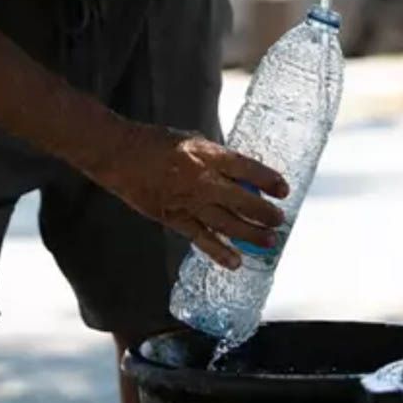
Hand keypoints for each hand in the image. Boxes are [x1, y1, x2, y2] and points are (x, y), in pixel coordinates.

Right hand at [96, 124, 288, 269]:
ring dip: (250, 235)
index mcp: (206, 154)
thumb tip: (239, 173)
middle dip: (265, 213)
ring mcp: (186, 201)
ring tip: (270, 241)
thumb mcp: (191, 141)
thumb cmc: (155, 143)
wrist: (119, 155)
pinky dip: (219, 252)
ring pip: (226, 223)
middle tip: (280, 220)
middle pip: (242, 200)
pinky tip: (235, 261)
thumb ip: (215, 157)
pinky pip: (200, 238)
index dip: (268, 180)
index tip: (284, 189)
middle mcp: (200, 179)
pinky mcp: (172, 218)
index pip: (246, 168)